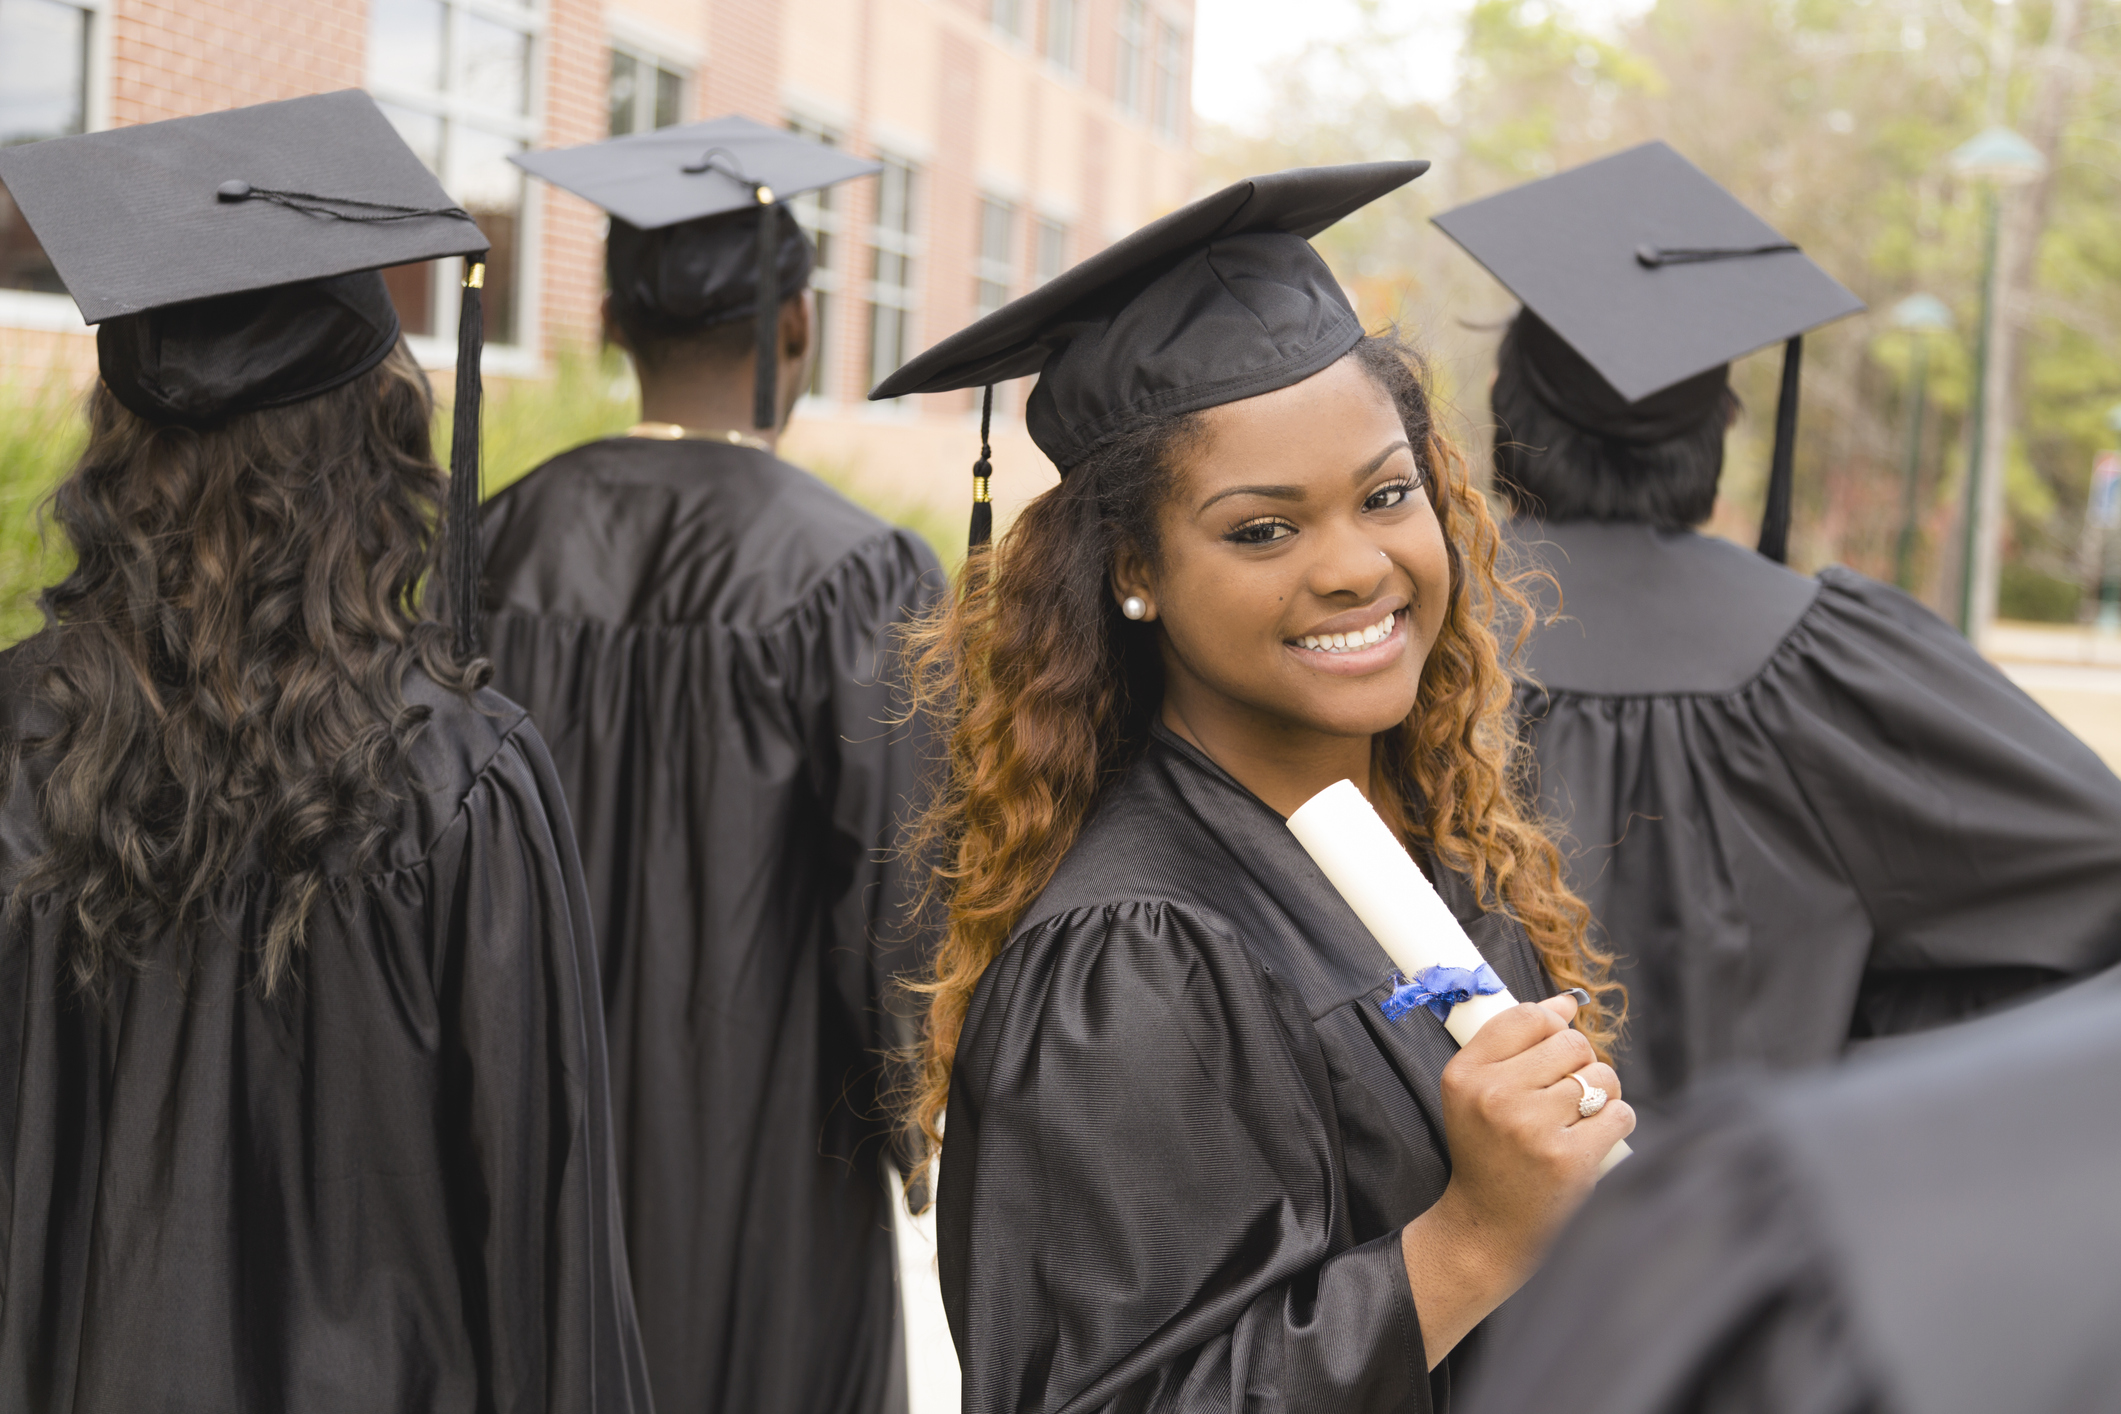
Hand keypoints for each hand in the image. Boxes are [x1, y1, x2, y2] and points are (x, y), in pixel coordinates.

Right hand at [1400, 993, 1634, 1366]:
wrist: (1488, 1227)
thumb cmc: (1488, 1152)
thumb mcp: (1474, 1094)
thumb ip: (1512, 1044)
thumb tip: (1564, 1003)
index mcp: (1465, 1074)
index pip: (1527, 1017)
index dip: (1553, 1025)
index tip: (1555, 1049)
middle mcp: (1494, 1096)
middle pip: (1571, 1043)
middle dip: (1580, 1064)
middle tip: (1566, 1095)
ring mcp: (1531, 1128)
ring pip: (1601, 1077)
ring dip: (1602, 1095)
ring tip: (1579, 1119)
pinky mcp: (1568, 1160)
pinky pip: (1620, 1113)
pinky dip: (1616, 1124)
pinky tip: (1593, 1140)